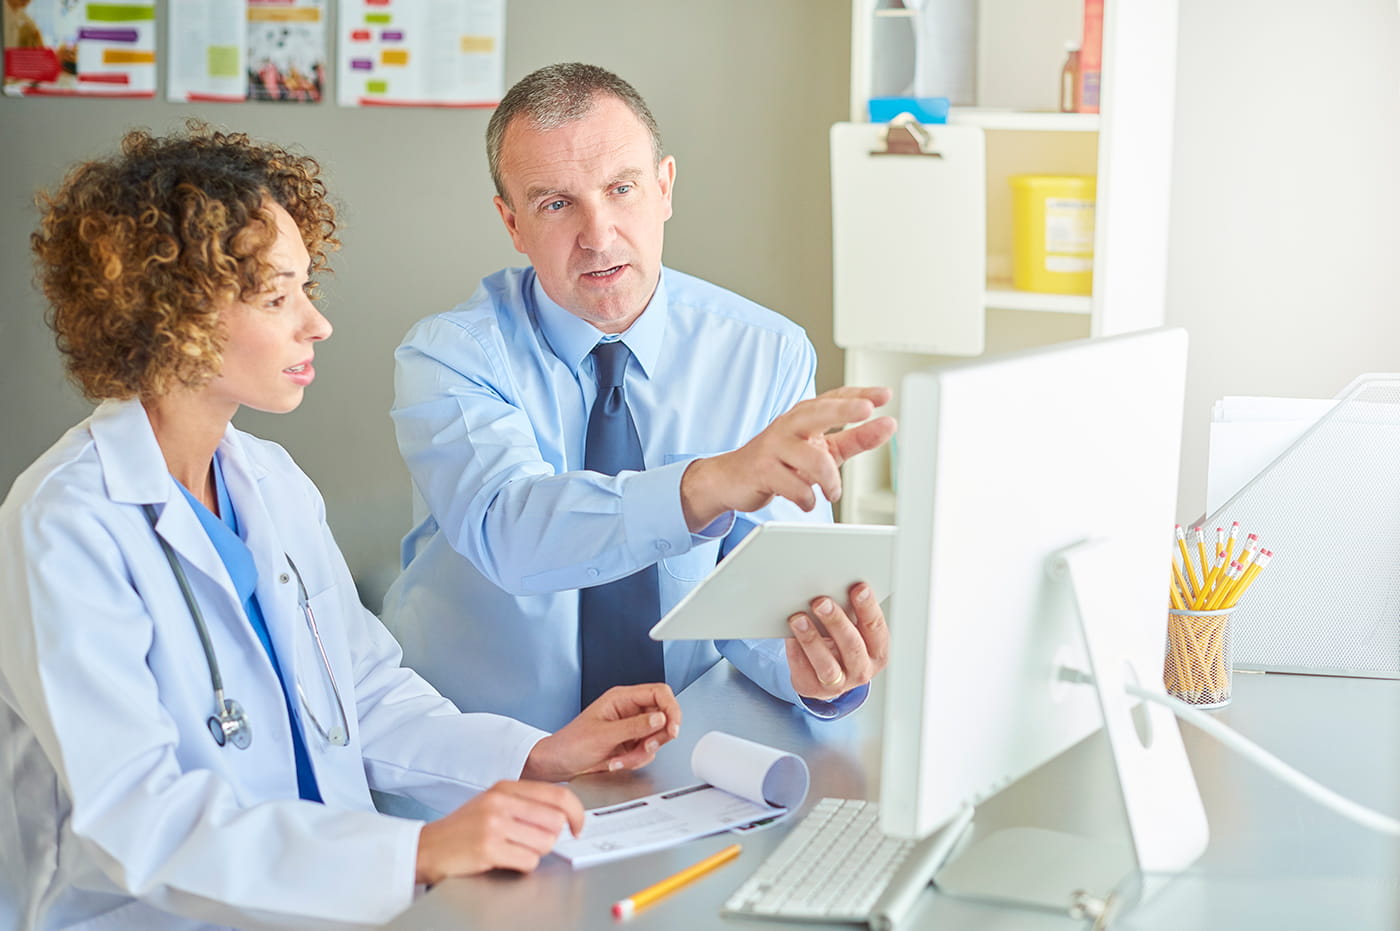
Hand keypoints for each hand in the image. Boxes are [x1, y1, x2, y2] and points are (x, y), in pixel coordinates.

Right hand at [415, 780, 584, 883]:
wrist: (427, 847)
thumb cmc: (463, 828)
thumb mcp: (492, 803)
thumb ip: (525, 804)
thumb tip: (564, 814)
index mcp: (505, 787)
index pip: (557, 795)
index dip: (576, 813)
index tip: (578, 826)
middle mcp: (500, 802)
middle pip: (555, 821)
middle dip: (551, 837)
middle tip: (535, 842)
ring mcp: (494, 825)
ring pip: (545, 843)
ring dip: (536, 852)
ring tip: (514, 850)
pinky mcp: (488, 848)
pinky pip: (528, 861)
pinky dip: (523, 865)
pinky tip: (506, 859)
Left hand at [521, 682, 681, 781]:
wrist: (559, 764)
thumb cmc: (571, 744)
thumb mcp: (603, 735)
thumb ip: (634, 726)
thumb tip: (660, 718)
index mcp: (622, 698)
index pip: (659, 693)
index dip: (671, 709)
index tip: (672, 728)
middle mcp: (629, 710)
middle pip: (663, 716)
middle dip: (656, 737)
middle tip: (645, 747)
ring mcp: (631, 728)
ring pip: (657, 737)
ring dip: (642, 753)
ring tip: (621, 759)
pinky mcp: (631, 743)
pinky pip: (647, 752)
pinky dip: (636, 760)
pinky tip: (618, 762)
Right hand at [679, 387, 895, 530]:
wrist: (732, 479)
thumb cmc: (782, 461)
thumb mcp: (821, 449)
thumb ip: (854, 439)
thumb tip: (888, 426)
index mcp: (804, 416)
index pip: (834, 399)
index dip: (859, 395)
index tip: (885, 395)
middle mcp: (788, 425)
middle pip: (818, 412)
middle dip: (844, 410)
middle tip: (867, 411)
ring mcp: (773, 447)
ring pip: (813, 460)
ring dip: (830, 482)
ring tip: (832, 492)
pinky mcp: (762, 470)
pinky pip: (796, 487)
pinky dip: (808, 498)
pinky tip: (806, 499)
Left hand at [786, 582, 888, 701]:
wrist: (826, 677)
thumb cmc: (841, 645)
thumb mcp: (853, 630)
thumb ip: (850, 613)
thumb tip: (835, 586)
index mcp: (877, 652)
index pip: (875, 628)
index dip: (868, 607)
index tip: (858, 588)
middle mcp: (861, 670)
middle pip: (851, 645)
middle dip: (836, 622)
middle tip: (821, 602)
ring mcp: (839, 683)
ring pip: (827, 664)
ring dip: (812, 639)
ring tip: (799, 618)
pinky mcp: (814, 689)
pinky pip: (804, 669)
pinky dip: (796, 651)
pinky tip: (789, 635)